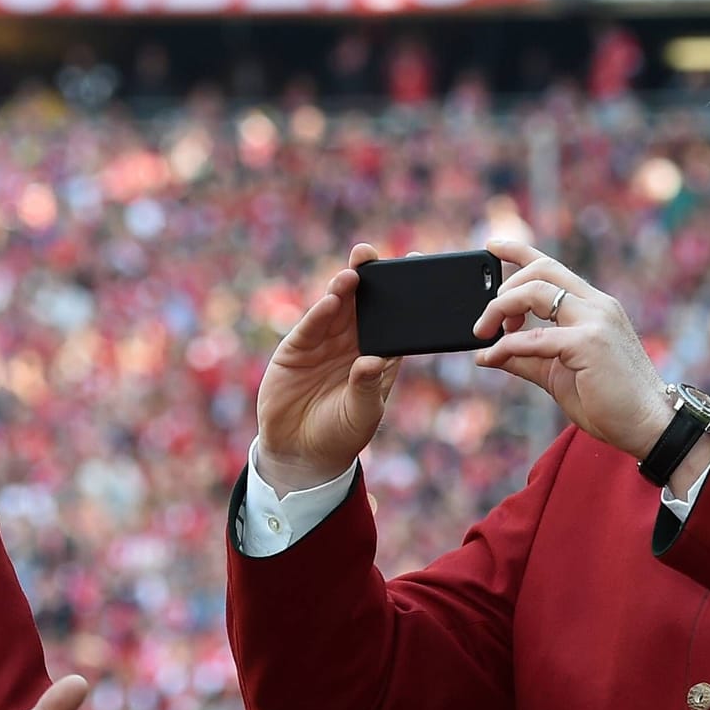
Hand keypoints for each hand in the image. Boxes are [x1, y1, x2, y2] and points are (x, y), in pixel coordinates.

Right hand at [255, 243, 400, 493]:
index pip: (393, 320)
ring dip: (343, 289)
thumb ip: (367, 387)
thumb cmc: (341, 434)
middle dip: (368, 279)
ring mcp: (324, 343)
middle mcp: (352, 343)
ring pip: (336, 308)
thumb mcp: (362, 414)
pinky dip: (319, 313)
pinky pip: (310, 327)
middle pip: (363, 304)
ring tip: (352, 274)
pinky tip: (331, 301)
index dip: (401, 294)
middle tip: (372, 255)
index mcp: (379, 355)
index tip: (413, 267)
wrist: (301, 453)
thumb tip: (371, 362)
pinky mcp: (297, 349)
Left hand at [472, 239, 676, 459]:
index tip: (491, 246)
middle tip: (485, 322)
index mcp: (594, 307)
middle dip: (503, 289)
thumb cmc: (608, 401)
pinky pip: (535, 337)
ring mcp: (595, 321)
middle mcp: (597, 305)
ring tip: (485, 334)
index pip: (552, 266)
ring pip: (535, 292)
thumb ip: (526, 358)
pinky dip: (506, 346)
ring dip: (500, 309)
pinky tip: (491, 358)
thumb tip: (488, 353)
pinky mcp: (589, 343)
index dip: (519, 251)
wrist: (648, 425)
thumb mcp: (557, 374)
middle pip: (540, 271)